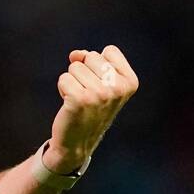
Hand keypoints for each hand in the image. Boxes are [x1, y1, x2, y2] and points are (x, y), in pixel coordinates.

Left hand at [46, 45, 138, 172]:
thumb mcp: (100, 82)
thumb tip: (75, 54)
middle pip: (91, 56)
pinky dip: (63, 89)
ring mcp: (100, 94)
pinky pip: (64, 78)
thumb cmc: (90, 108)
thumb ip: (91, 60)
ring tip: (80, 100)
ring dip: (72, 81)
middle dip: (84, 72)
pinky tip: (70, 104)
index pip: (110, 51)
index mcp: (130, 82)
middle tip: (88, 94)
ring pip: (75, 67)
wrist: (77, 142)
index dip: (99, 64)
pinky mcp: (80, 99)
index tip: (101, 84)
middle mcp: (118, 88)